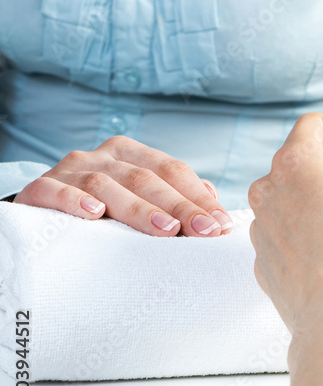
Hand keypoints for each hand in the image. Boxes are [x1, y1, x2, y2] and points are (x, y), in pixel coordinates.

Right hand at [13, 136, 230, 236]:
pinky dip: (74, 200)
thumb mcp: (140, 199)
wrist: (44, 212)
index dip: (198, 197)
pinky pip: (54, 191)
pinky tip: (94, 214)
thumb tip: (215, 204)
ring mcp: (70, 171)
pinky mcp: (38, 189)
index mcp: (132, 154)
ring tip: (166, 229)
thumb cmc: (105, 210)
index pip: (172, 170)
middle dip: (179, 206)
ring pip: (106, 185)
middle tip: (204, 231)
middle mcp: (102, 157)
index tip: (221, 225)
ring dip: (138, 208)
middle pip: (146, 178)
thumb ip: (175, 196)